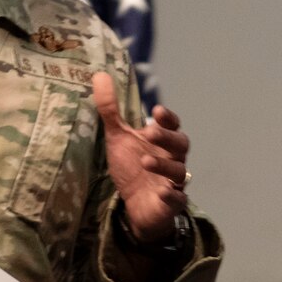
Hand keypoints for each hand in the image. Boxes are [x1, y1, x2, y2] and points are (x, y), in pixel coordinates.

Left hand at [91, 72, 189, 244]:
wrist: (134, 206)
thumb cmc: (130, 167)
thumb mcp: (118, 137)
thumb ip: (111, 109)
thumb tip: (99, 75)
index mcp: (162, 141)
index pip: (172, 125)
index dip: (168, 118)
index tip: (156, 110)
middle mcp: (172, 158)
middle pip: (181, 144)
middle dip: (168, 137)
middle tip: (151, 132)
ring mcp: (173, 182)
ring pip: (179, 171)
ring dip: (164, 165)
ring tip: (145, 161)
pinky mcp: (171, 204)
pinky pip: (178, 199)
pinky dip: (173, 195)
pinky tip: (163, 192)